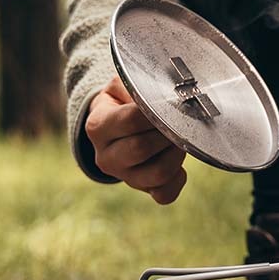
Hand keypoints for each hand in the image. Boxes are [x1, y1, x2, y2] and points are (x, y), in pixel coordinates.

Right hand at [85, 75, 186, 203]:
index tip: (171, 104)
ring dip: (176, 155)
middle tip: (179, 121)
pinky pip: (164, 194)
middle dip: (167, 134)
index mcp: (98, 126)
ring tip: (180, 139)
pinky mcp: (141, 188)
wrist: (114, 127)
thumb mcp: (121, 86)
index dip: (156, 112)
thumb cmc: (123, 102)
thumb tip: (165, 94)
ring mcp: (123, 177)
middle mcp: (105, 157)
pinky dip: (178, 179)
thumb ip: (137, 85)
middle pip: (142, 148)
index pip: (131, 120)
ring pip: (157, 174)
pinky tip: (178, 163)